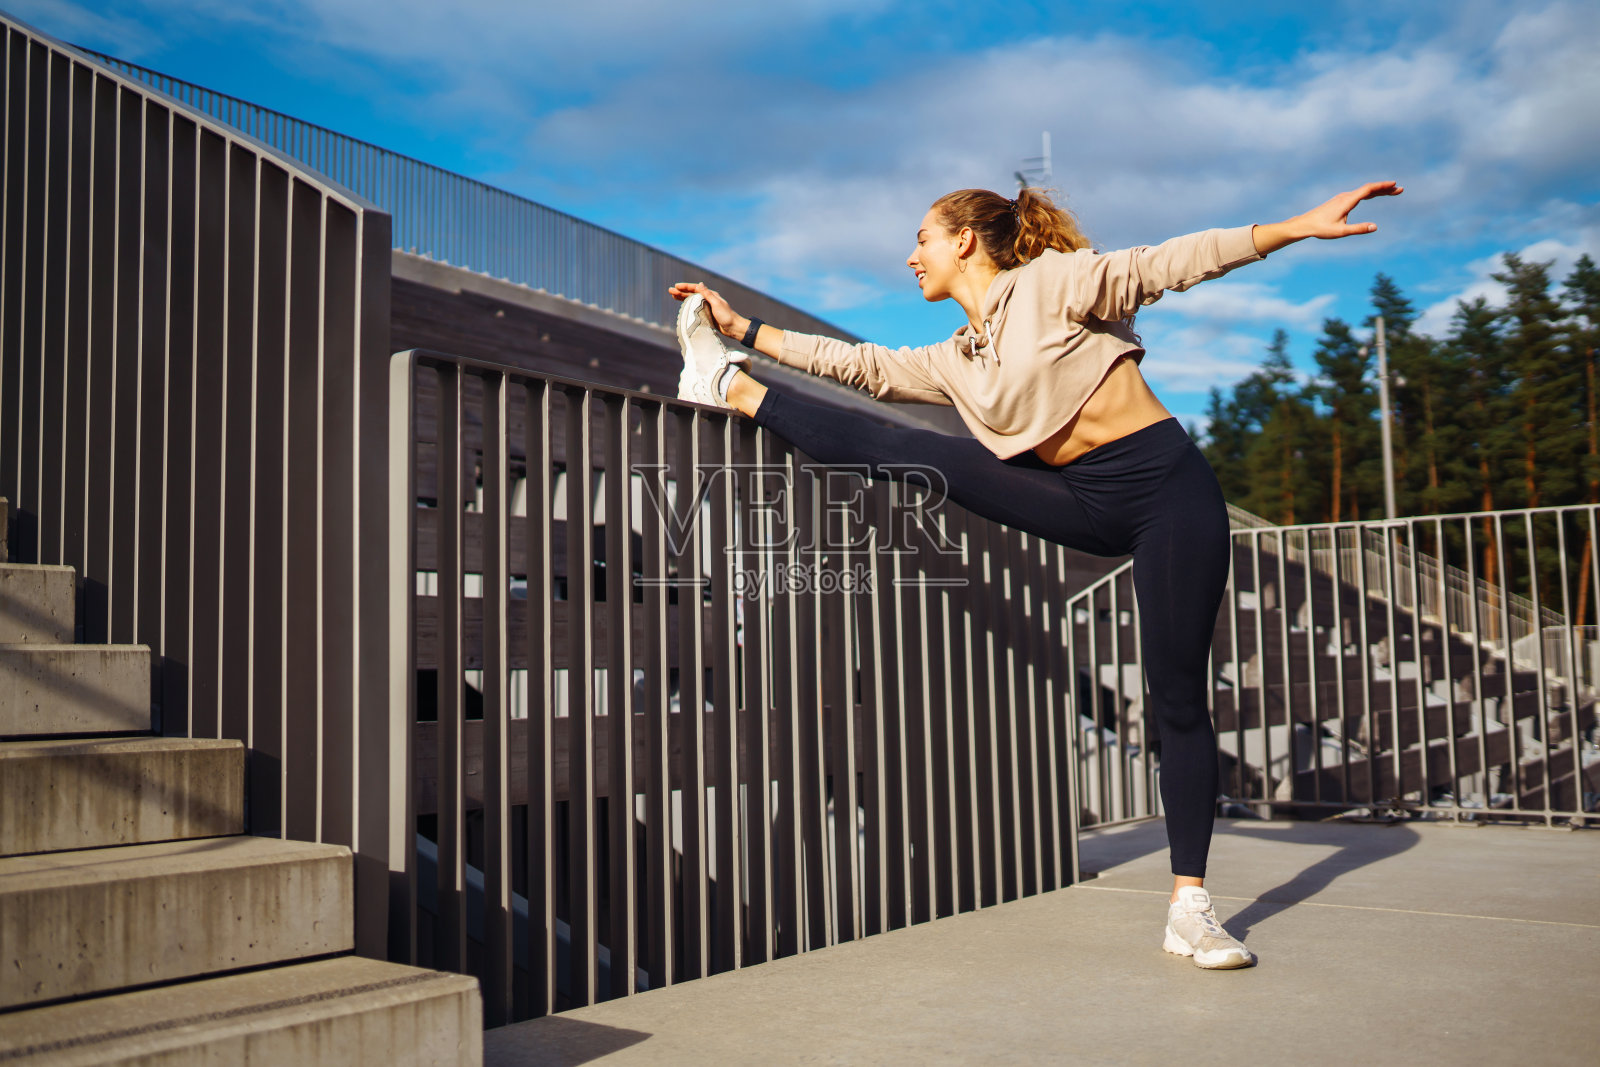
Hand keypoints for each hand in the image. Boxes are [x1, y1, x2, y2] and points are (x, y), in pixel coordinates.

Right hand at [668, 281, 745, 338]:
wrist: (733, 328)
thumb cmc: (727, 316)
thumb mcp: (716, 304)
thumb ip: (708, 294)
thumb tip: (700, 284)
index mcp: (711, 295)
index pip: (695, 289)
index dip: (685, 287)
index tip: (676, 286)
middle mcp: (708, 299)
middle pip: (692, 294)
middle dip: (681, 292)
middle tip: (670, 290)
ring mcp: (707, 306)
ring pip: (692, 300)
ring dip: (682, 298)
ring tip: (673, 296)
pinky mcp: (706, 314)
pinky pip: (694, 308)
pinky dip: (688, 306)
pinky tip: (682, 306)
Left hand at [1251, 181, 1402, 254]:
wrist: (1305, 225)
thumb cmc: (1321, 229)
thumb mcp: (1341, 232)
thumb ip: (1358, 229)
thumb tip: (1375, 227)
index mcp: (1347, 201)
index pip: (1368, 190)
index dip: (1382, 187)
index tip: (1394, 184)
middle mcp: (1345, 196)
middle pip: (1368, 189)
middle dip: (1385, 189)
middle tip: (1400, 189)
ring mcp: (1343, 198)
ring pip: (1364, 191)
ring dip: (1378, 190)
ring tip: (1392, 191)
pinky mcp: (1340, 201)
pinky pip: (1359, 194)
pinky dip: (1369, 193)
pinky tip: (1374, 195)